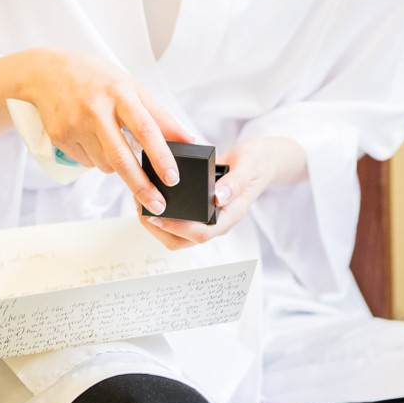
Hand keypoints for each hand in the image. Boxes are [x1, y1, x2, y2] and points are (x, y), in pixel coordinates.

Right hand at [0, 48, 193, 214]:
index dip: (161, 156)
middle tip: (157, 204)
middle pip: (122, 157)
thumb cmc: (98, 79)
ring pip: (105, 164)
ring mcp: (75, 125)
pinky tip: (92, 138)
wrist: (48, 72)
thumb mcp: (132, 87)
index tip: (173, 178)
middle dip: (141, 185)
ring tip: (114, 142)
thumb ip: (160, 114)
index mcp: (121, 94)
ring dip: (118, 166)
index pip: (146, 129)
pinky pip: (87, 162)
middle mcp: (96, 110)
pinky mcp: (60, 138)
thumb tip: (187, 139)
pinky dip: (97, 159)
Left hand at [142, 136, 308, 250]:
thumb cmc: (257, 162)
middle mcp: (217, 222)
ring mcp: (208, 218)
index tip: (156, 215)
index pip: (201, 234)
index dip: (177, 228)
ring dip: (156, 224)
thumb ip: (235, 182)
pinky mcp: (200, 211)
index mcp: (230, 216)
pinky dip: (161, 213)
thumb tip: (218, 198)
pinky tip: (151, 196)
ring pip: (177, 235)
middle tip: (141, 208)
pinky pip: (178, 221)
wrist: (262, 161)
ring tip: (141, 202)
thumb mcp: (248, 166)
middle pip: (183, 241)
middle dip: (158, 229)